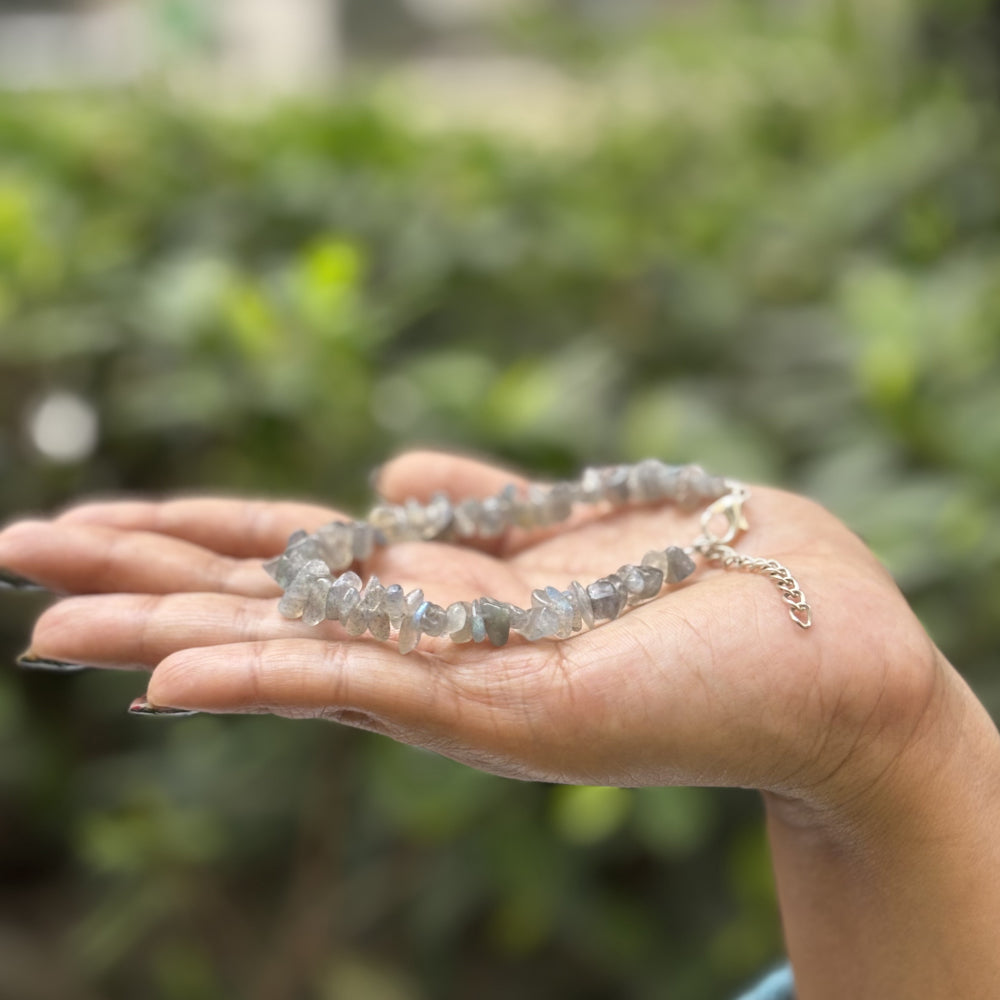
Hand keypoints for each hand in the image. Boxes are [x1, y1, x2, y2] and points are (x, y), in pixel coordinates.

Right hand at [0, 450, 950, 811]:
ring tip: (46, 610)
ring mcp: (463, 688)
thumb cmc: (719, 580)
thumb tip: (384, 475)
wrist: (833, 651)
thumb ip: (479, 503)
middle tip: (16, 552)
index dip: (199, 533)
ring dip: (165, 630)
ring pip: (287, 651)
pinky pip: (365, 687)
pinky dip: (266, 676)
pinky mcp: (509, 714)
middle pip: (267, 599)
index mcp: (451, 592)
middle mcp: (438, 644)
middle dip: (142, 573)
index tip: (102, 512)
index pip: (300, 555)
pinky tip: (170, 666)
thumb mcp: (580, 518)